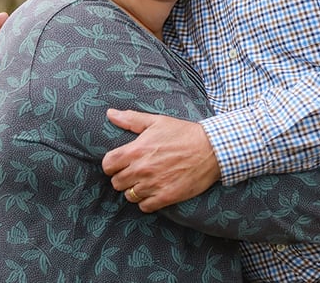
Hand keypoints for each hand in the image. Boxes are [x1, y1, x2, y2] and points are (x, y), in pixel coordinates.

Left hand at [101, 109, 220, 212]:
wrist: (211, 149)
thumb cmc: (183, 133)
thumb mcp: (157, 121)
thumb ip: (131, 119)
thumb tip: (110, 114)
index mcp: (136, 150)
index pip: (108, 164)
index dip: (111, 165)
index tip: (119, 163)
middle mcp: (142, 169)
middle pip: (116, 182)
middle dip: (123, 177)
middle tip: (134, 172)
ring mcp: (153, 184)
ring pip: (129, 196)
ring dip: (134, 190)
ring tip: (144, 182)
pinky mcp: (166, 196)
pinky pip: (144, 206)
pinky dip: (146, 201)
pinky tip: (154, 192)